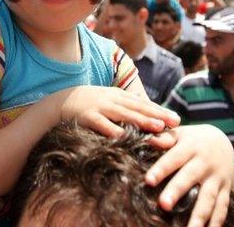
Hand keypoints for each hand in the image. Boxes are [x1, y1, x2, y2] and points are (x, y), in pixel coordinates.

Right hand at [57, 86, 180, 137]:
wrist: (58, 102)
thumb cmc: (86, 104)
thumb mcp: (107, 100)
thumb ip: (124, 105)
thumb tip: (144, 110)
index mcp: (117, 95)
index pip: (142, 104)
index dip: (159, 111)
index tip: (176, 119)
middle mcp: (111, 100)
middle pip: (138, 108)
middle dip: (157, 115)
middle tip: (175, 122)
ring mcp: (100, 107)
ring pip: (125, 115)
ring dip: (142, 121)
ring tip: (158, 127)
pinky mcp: (88, 117)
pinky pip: (103, 125)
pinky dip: (114, 130)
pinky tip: (126, 137)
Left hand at [145, 125, 233, 226]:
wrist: (222, 141)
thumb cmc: (191, 139)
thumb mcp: (180, 133)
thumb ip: (165, 138)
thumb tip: (148, 140)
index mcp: (191, 146)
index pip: (174, 158)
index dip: (161, 169)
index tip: (148, 180)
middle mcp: (205, 162)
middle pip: (189, 177)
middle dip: (177, 191)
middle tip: (163, 205)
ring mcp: (217, 177)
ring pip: (208, 197)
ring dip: (199, 214)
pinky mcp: (225, 189)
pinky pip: (222, 206)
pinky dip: (216, 221)